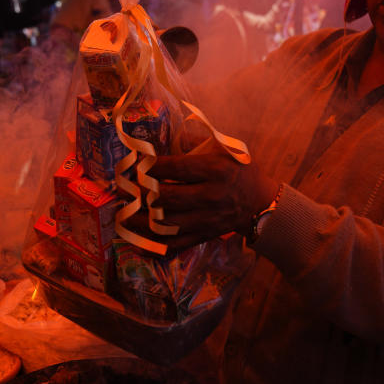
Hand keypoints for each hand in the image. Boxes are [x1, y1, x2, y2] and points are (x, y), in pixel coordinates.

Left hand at [127, 150, 277, 248]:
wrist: (261, 203)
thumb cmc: (239, 170)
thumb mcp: (225, 149)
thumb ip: (195, 141)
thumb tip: (165, 137)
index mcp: (216, 170)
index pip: (178, 168)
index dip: (153, 167)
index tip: (136, 163)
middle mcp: (211, 196)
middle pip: (169, 197)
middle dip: (142, 193)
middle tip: (124, 188)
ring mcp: (207, 220)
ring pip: (167, 223)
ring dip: (141, 219)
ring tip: (123, 212)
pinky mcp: (204, 236)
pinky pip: (175, 244)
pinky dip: (153, 245)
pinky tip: (135, 241)